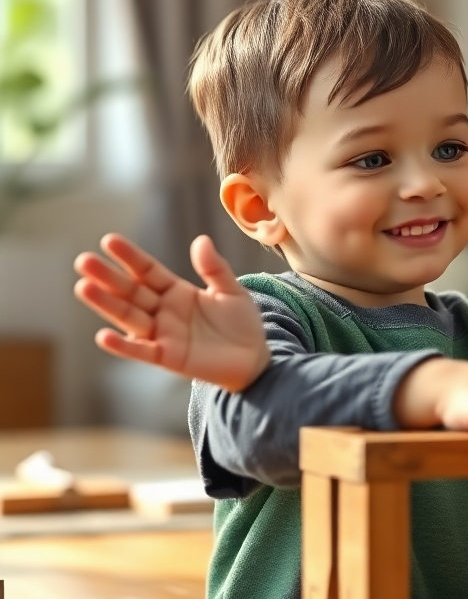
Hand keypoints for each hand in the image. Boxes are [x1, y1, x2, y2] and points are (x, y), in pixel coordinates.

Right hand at [74, 233, 269, 391]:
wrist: (253, 359)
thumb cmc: (241, 323)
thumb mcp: (231, 291)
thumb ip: (215, 268)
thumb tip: (200, 240)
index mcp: (176, 291)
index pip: (147, 270)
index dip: (129, 257)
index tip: (109, 240)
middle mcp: (163, 310)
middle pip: (131, 291)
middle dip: (108, 277)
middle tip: (83, 261)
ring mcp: (163, 334)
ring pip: (130, 317)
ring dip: (107, 304)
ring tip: (83, 287)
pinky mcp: (167, 357)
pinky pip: (142, 351)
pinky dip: (123, 346)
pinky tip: (103, 336)